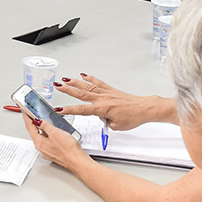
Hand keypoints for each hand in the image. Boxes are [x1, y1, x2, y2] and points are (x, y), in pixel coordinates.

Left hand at [21, 112, 85, 168]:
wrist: (78, 161)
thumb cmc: (69, 150)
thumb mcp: (55, 133)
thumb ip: (45, 125)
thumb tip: (39, 121)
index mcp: (39, 143)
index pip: (30, 128)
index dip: (27, 118)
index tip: (25, 113)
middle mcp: (42, 148)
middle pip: (35, 133)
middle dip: (34, 124)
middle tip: (33, 115)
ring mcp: (47, 151)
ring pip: (42, 137)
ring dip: (42, 129)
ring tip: (44, 122)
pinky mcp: (54, 153)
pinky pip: (48, 142)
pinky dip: (48, 135)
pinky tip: (53, 132)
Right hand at [54, 73, 173, 129]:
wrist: (144, 109)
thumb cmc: (133, 117)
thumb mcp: (116, 126)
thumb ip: (105, 121)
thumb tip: (101, 117)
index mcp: (102, 109)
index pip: (81, 110)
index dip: (69, 110)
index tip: (59, 110)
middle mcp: (103, 99)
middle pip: (81, 94)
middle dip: (67, 90)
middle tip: (57, 86)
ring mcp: (106, 93)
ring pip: (87, 87)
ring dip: (75, 83)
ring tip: (64, 80)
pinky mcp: (111, 90)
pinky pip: (98, 83)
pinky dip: (90, 79)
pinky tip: (83, 76)